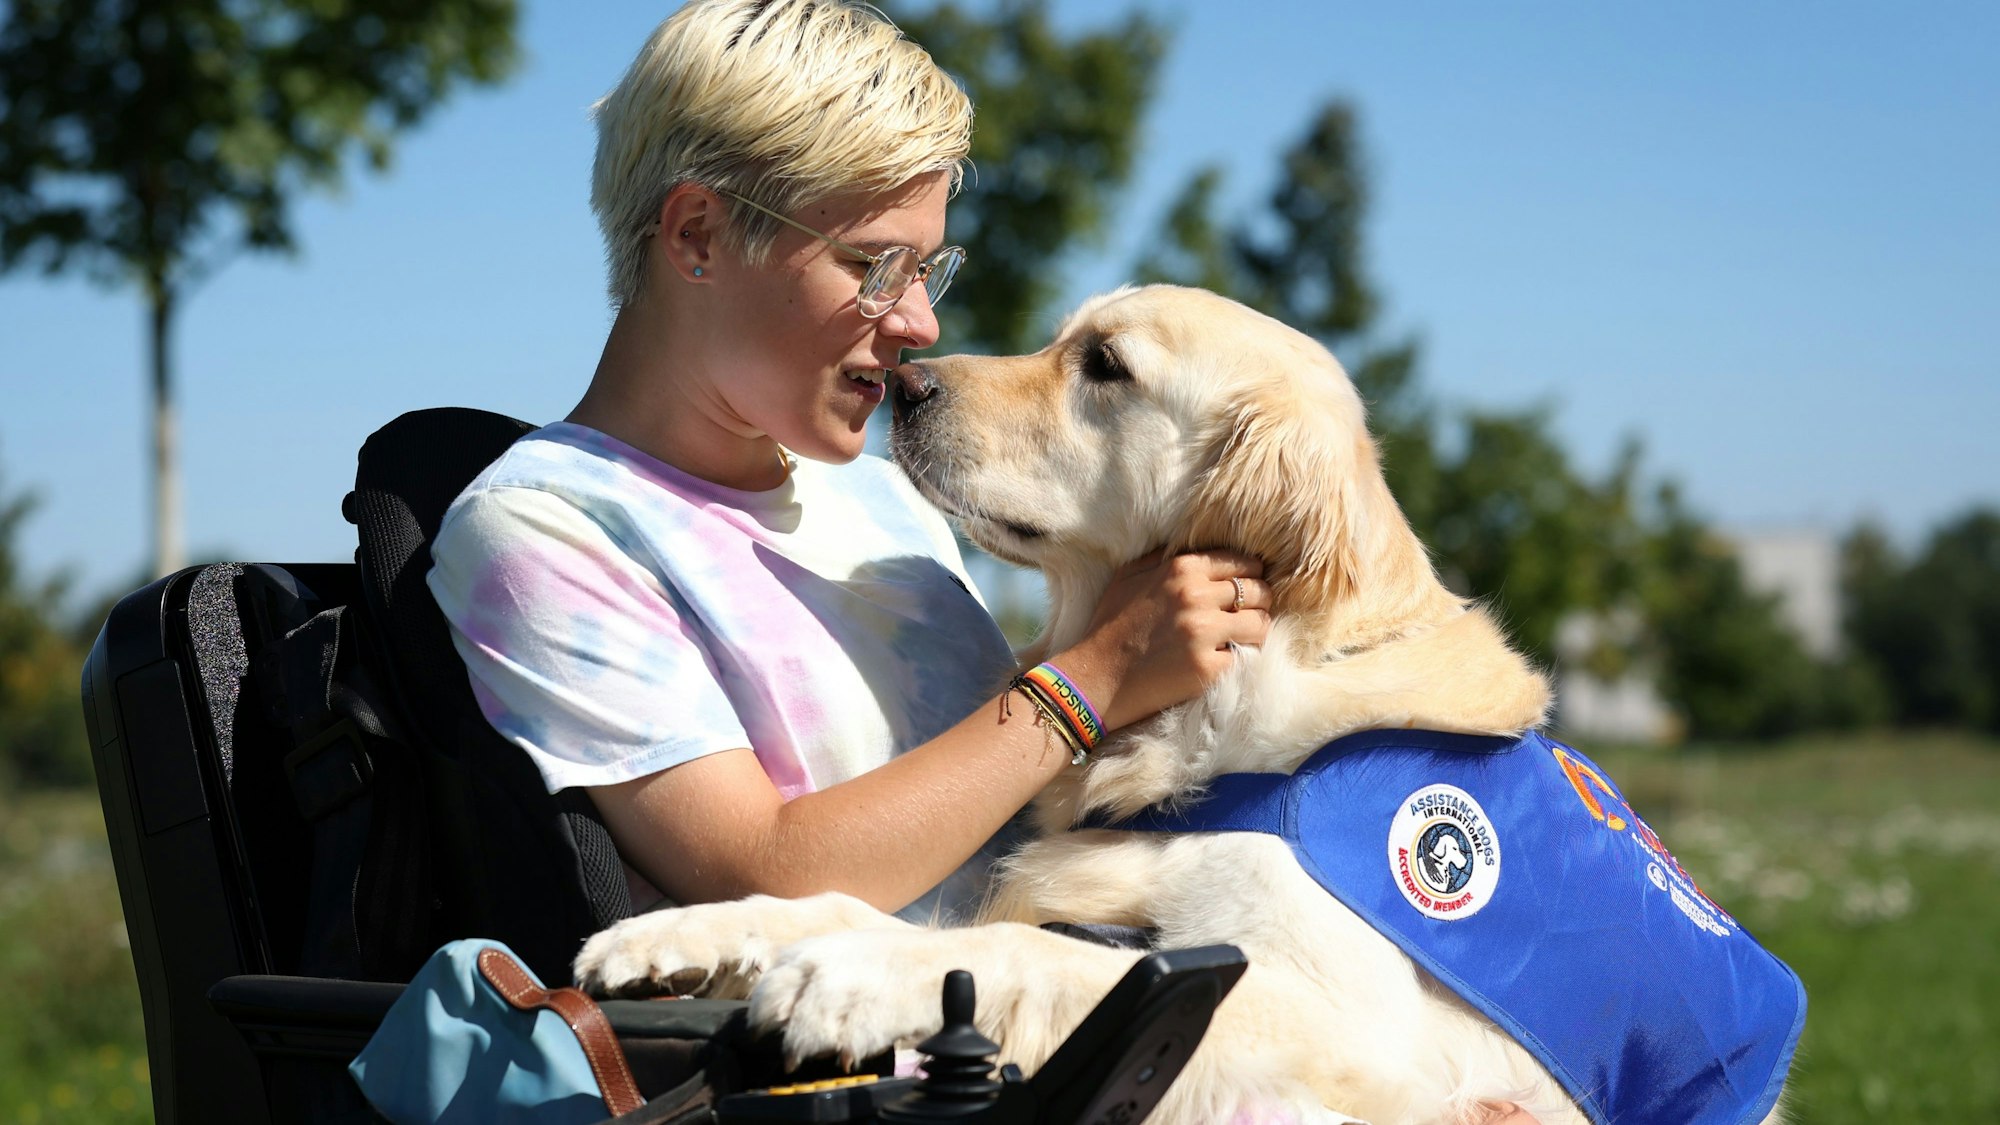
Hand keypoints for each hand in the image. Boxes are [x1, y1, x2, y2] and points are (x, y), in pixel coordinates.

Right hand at [1052, 549, 1269, 730]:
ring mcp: (1202, 633)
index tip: (1247, 588)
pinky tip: (1223, 661)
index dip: (1251, 575)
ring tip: (1241, 639)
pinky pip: (1246, 657)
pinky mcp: (1207, 668)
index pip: (1243, 562)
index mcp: (1181, 569)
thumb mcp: (1129, 575)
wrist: (1094, 678)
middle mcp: (1195, 596)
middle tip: (1247, 615)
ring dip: (1255, 632)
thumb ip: (1165, 556)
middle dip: (1259, 603)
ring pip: (1262, 624)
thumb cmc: (1110, 626)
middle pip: (1260, 591)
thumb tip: (1193, 543)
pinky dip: (1238, 660)